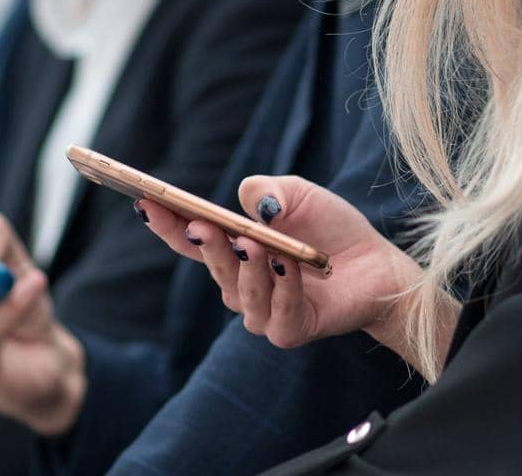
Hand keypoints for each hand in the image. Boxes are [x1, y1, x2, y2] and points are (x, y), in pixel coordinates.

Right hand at [140, 175, 438, 364]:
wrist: (377, 262)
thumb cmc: (330, 227)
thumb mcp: (298, 194)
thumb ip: (269, 191)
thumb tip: (251, 203)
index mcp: (232, 251)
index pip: (188, 242)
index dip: (166, 224)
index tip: (145, 201)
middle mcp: (240, 285)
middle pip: (213, 268)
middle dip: (206, 245)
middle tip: (200, 223)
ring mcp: (263, 312)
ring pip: (242, 294)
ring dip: (246, 267)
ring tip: (253, 243)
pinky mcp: (291, 330)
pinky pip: (279, 314)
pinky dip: (284, 288)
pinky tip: (289, 264)